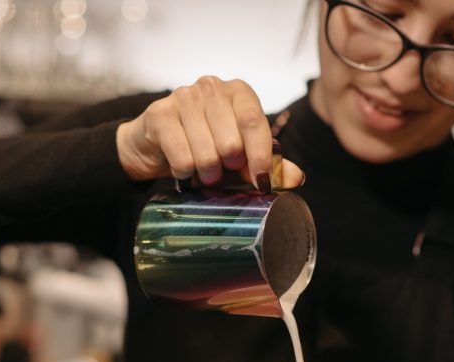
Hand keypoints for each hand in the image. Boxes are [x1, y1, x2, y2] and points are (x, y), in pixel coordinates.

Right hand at [117, 76, 304, 189]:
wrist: (155, 145)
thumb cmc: (205, 147)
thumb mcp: (240, 157)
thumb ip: (269, 165)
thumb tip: (297, 178)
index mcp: (239, 92)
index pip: (254, 122)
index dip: (259, 156)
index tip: (261, 182)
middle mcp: (211, 87)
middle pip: (231, 142)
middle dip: (228, 169)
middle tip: (220, 173)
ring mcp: (183, 97)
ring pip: (207, 153)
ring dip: (206, 174)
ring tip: (202, 173)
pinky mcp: (159, 114)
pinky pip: (182, 158)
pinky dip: (184, 173)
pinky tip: (182, 169)